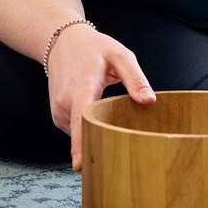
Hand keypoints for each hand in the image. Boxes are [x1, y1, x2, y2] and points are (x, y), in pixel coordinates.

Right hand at [45, 24, 155, 170]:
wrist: (63, 41)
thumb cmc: (94, 48)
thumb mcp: (119, 55)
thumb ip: (135, 78)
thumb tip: (149, 101)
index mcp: (82, 87)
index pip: (80, 120)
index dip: (80, 144)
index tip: (80, 165)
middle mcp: (65, 102)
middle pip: (83, 133)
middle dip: (100, 144)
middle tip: (120, 148)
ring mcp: (58, 110)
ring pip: (80, 133)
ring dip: (95, 132)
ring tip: (107, 116)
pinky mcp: (58, 116)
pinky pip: (75, 130)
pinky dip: (87, 128)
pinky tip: (96, 115)